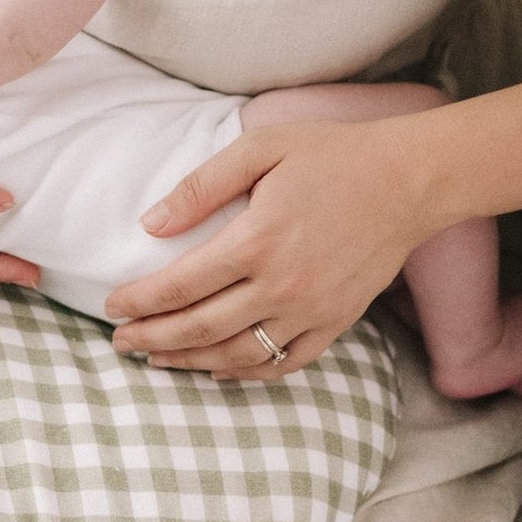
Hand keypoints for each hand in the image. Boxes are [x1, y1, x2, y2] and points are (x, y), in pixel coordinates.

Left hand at [104, 119, 433, 377]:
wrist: (410, 180)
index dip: (140, 300)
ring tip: (157, 359)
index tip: (112, 307)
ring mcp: (313, 310)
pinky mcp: (337, 321)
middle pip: (201, 327)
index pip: (180, 284)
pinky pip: (286, 362)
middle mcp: (283, 285)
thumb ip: (201, 186)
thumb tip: (150, 224)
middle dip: (153, 339)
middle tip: (120, 343)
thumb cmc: (332, 155)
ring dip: (191, 361)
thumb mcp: (260, 148)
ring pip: (238, 354)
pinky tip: (220, 370)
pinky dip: (248, 373)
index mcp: (258, 240)